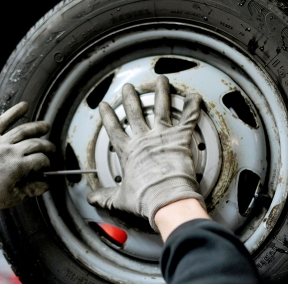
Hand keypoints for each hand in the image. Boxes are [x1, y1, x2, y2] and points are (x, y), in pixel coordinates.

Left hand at [0, 102, 54, 227]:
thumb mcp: (11, 197)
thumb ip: (31, 188)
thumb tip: (46, 184)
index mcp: (18, 167)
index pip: (40, 160)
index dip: (47, 163)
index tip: (46, 166)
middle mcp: (10, 151)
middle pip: (36, 144)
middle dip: (47, 146)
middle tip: (51, 149)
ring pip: (23, 130)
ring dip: (37, 127)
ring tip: (46, 126)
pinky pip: (2, 121)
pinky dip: (13, 112)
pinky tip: (24, 107)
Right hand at [87, 75, 205, 231]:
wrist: (167, 199)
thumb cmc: (146, 198)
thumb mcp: (121, 198)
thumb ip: (106, 196)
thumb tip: (93, 199)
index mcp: (129, 151)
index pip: (114, 129)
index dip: (108, 116)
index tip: (105, 106)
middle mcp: (144, 139)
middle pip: (135, 112)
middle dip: (131, 98)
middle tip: (129, 87)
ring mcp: (162, 136)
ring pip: (161, 107)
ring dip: (161, 92)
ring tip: (161, 80)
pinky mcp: (180, 138)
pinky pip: (188, 118)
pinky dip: (193, 107)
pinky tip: (195, 96)